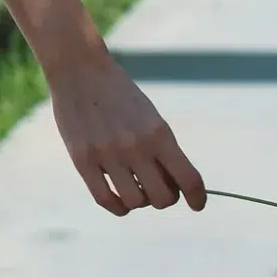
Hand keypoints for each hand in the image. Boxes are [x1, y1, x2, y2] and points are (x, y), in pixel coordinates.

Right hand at [47, 48, 206, 216]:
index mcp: (158, 133)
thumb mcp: (149, 116)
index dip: (197, 197)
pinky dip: (118, 206)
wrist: (79, 70)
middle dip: (165, 196)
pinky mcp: (82, 160)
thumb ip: (161, 149)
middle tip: (159, 186)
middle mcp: (135, 146)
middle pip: (163, 197)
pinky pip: (105, 199)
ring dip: (140, 200)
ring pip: (135, 201)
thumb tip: (174, 186)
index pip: (188, 179)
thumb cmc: (119, 94)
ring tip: (136, 187)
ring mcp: (107, 154)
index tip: (197, 204)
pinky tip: (120, 200)